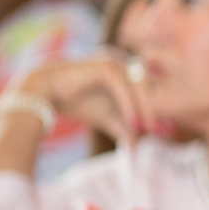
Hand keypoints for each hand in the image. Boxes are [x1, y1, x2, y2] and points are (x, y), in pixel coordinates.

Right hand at [17, 52, 156, 144]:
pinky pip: (123, 86)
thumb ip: (124, 128)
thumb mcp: (106, 117)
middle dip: (154, 110)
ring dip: (145, 108)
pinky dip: (130, 105)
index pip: (150, 90)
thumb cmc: (77, 102)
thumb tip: (136, 148)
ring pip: (139, 85)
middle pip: (149, 86)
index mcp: (127, 70)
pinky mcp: (104, 65)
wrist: (44, 91)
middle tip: (158, 132)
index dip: (157, 109)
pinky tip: (132, 122)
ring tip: (144, 130)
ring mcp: (115, 61)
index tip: (164, 131)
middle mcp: (124, 62)